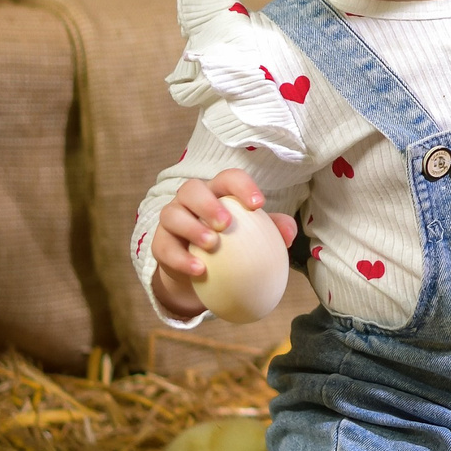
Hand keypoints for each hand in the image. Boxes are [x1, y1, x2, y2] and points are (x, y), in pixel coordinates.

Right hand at [151, 169, 296, 317]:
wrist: (201, 273)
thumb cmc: (234, 245)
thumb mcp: (254, 236)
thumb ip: (274, 231)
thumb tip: (289, 234)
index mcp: (218, 192)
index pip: (228, 178)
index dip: (242, 186)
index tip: (258, 204)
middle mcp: (191, 200)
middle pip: (192, 189)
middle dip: (208, 204)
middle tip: (226, 223)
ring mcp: (172, 219)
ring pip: (172, 214)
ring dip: (192, 228)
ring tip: (212, 244)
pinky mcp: (160, 243)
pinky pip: (164, 247)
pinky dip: (181, 259)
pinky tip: (199, 270)